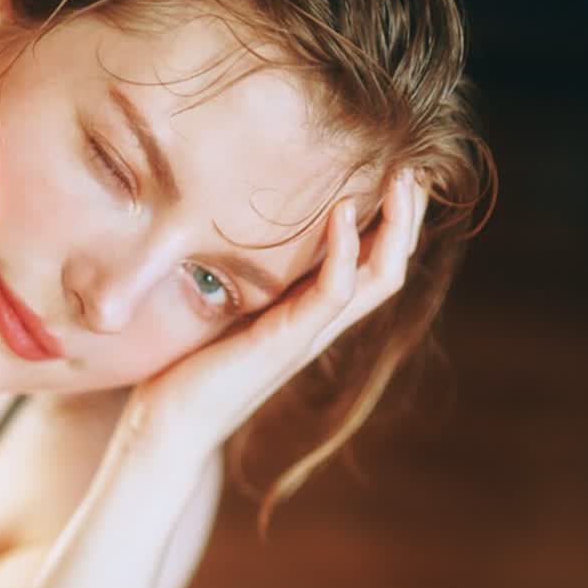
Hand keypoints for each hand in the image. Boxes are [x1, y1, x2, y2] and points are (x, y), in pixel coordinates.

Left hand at [112, 167, 429, 464]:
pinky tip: (344, 211)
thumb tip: (234, 224)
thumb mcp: (226, 304)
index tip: (398, 166)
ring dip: (398, 225)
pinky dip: (344, 250)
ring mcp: (309, 333)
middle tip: (416, 164)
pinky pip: (334, 292)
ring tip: (402, 176)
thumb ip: (247, 274)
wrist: (171, 424)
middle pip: (393, 265)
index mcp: (311, 312)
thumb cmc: (189, 365)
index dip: (396, 218)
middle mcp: (321, 323)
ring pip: (381, 277)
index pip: (374, 261)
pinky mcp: (287, 342)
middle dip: (412, 214)